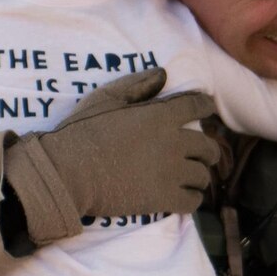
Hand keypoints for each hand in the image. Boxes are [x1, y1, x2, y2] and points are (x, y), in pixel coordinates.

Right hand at [0, 69, 223, 244]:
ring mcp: (170, 172)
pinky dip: (193, 198)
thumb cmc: (82, 132)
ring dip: (199, 176)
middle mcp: (173, 142)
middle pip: (207, 147)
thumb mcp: (106, 98)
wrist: (69, 172)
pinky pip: (193, 201)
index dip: (206, 107)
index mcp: (161, 115)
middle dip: (208, 150)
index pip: (197, 106)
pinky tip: (186, 196)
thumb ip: (136, 85)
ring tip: (193, 178)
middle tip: (202, 155)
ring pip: (202, 175)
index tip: (208, 109)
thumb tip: (163, 74)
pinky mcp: (164, 199)